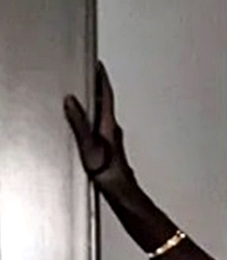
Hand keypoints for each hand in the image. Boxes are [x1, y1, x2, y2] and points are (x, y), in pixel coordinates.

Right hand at [64, 62, 138, 202]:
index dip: (102, 78)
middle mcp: (113, 131)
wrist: (122, 195)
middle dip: (97, 88)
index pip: (106, 94)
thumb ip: (79, 123)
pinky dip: (94, 120)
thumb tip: (72, 101)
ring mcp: (113, 141)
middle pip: (105, 103)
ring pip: (103, 116)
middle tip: (90, 74)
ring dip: (95, 105)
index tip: (98, 64)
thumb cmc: (110, 175)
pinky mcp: (110, 150)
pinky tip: (87, 126)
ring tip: (85, 95)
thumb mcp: (89, 146)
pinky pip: (100, 128)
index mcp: (109, 125)